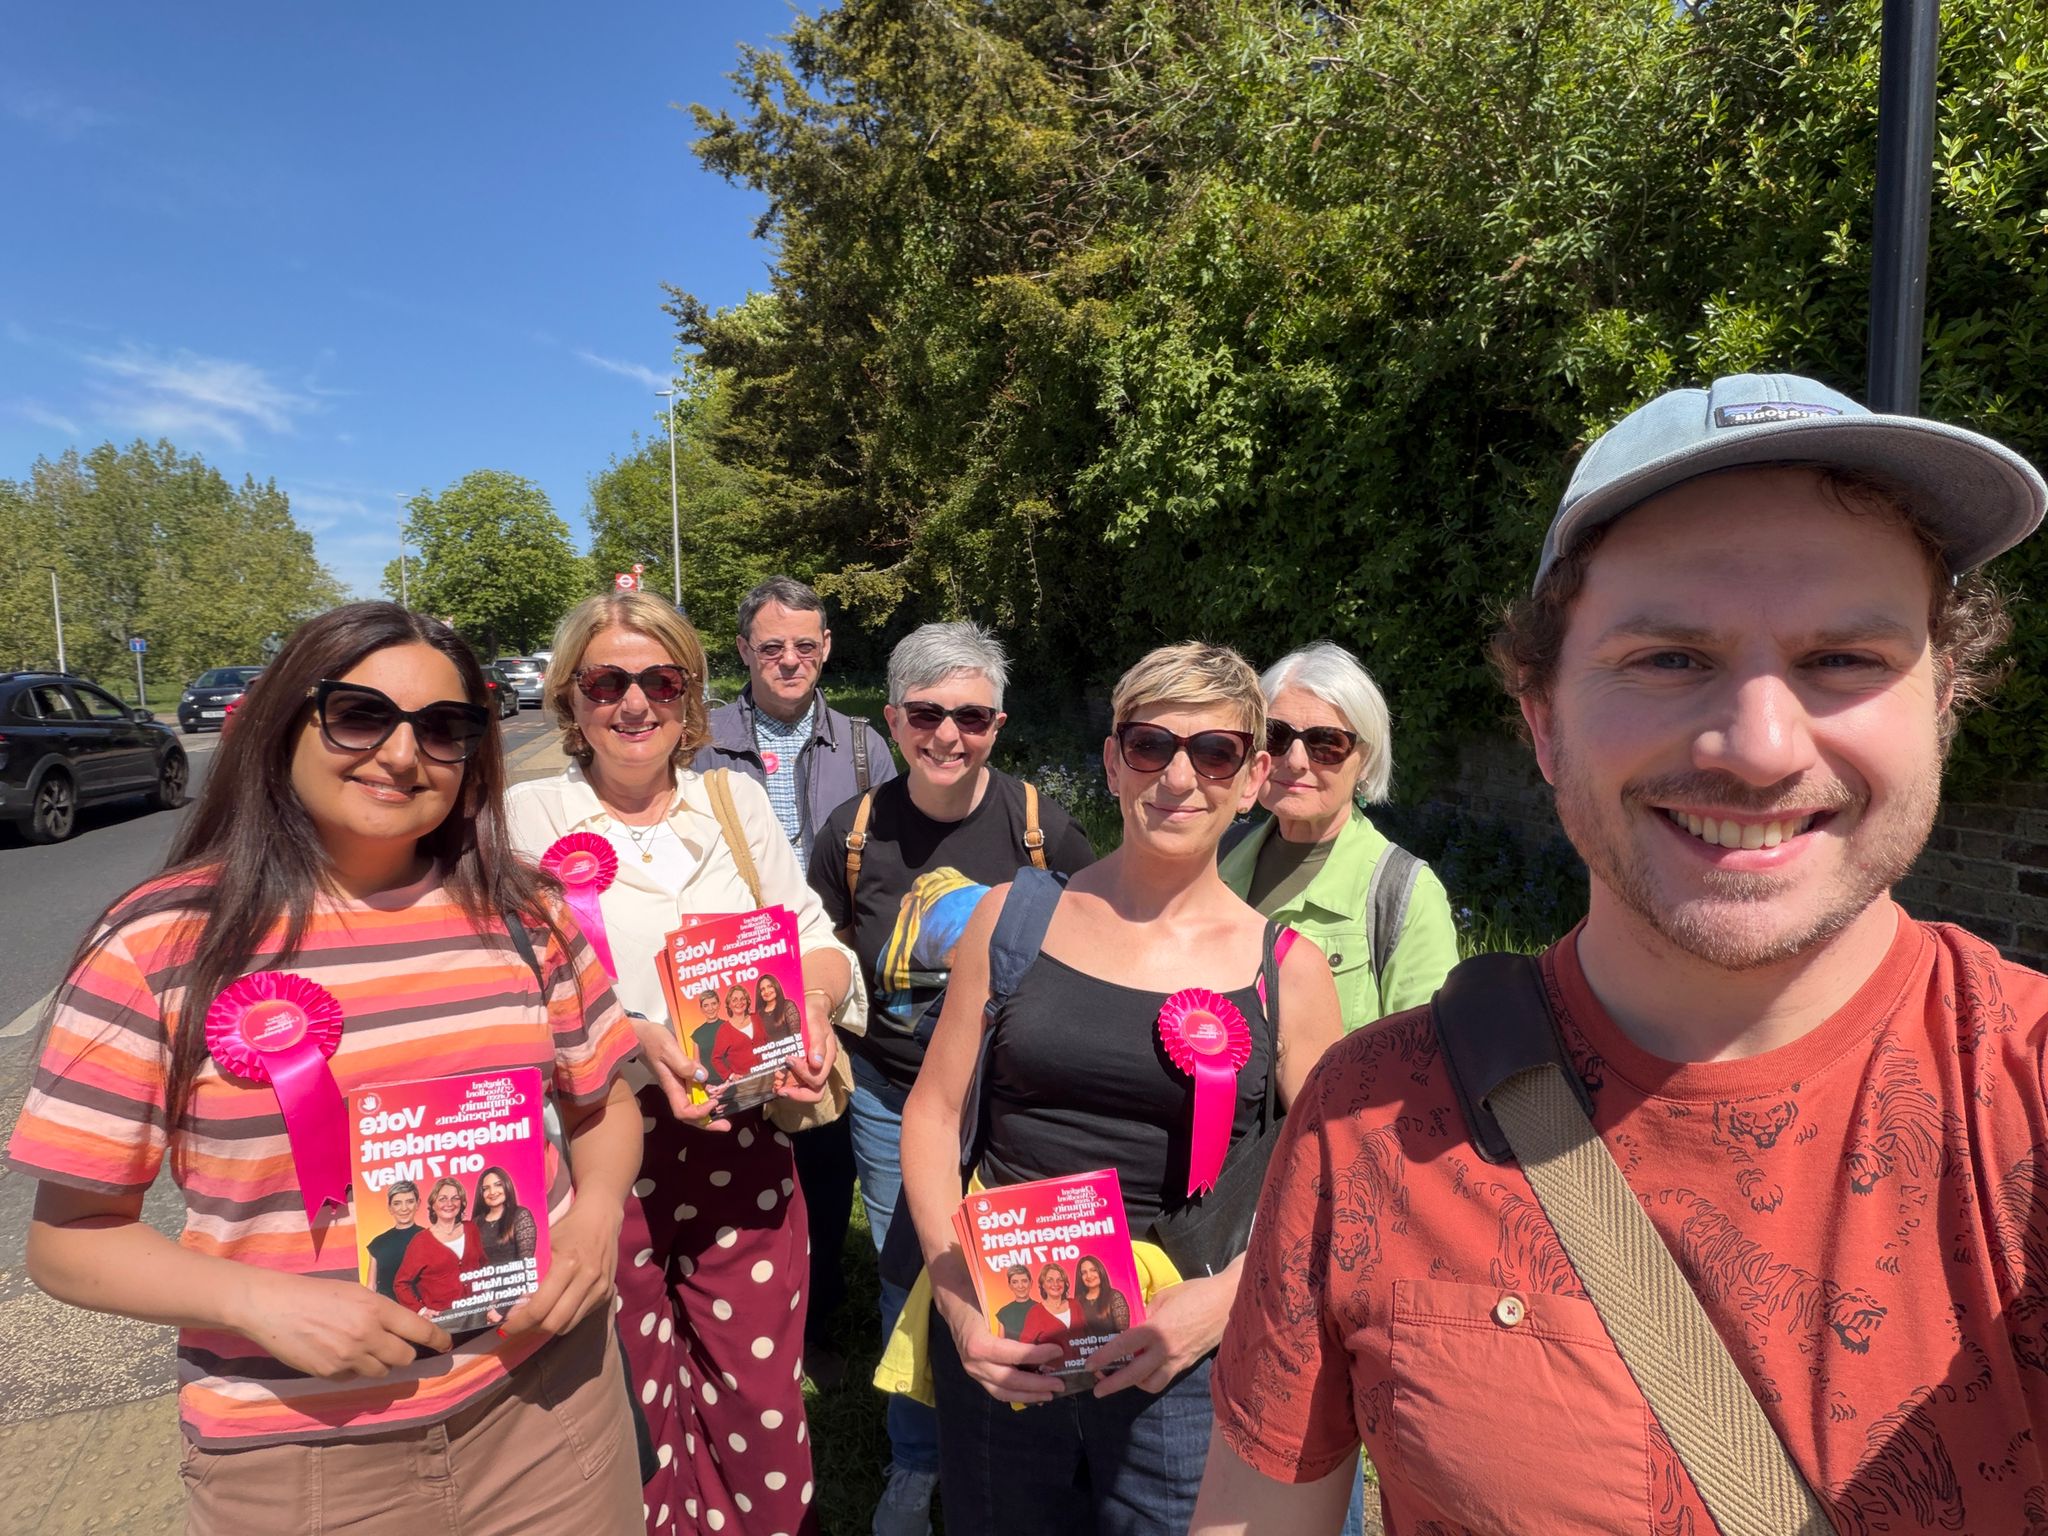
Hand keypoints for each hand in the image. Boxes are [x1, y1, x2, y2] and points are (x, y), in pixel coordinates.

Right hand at [236, 1269, 451, 1380]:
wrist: (273, 1307)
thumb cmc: (315, 1293)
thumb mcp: (355, 1293)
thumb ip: (379, 1311)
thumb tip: (401, 1328)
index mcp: (377, 1309)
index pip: (418, 1330)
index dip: (437, 1339)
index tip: (446, 1345)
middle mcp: (368, 1335)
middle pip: (405, 1358)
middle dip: (403, 1354)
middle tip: (394, 1347)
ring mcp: (349, 1357)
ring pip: (381, 1372)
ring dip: (378, 1364)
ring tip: (360, 1348)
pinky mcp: (330, 1374)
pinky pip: (353, 1377)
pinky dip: (351, 1369)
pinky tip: (335, 1353)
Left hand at [499, 1196, 621, 1339]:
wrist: (602, 1218)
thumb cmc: (568, 1228)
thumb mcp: (544, 1243)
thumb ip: (530, 1270)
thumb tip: (508, 1298)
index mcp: (567, 1264)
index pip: (539, 1307)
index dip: (519, 1322)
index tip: (505, 1326)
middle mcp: (586, 1279)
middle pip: (554, 1323)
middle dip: (531, 1329)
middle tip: (516, 1326)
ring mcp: (600, 1288)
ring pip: (568, 1325)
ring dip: (548, 1326)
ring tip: (534, 1319)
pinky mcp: (607, 1294)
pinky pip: (580, 1316)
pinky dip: (565, 1317)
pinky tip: (556, 1307)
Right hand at [631, 1011, 730, 1131]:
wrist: (639, 1034)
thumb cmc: (651, 1040)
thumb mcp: (668, 1048)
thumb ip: (683, 1063)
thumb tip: (702, 1077)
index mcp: (670, 1086)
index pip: (683, 1110)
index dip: (699, 1113)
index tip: (714, 1102)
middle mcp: (675, 1089)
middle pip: (689, 1114)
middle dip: (707, 1122)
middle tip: (726, 1125)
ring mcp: (678, 1084)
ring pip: (692, 1106)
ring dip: (708, 1114)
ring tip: (725, 1116)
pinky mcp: (681, 1076)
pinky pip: (694, 1093)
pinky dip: (705, 1099)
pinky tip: (717, 1096)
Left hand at [776, 993, 839, 1104]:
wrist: (812, 1009)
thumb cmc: (814, 1015)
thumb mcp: (817, 1024)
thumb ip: (818, 1043)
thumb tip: (816, 1064)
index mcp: (828, 1057)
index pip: (818, 1077)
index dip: (803, 1073)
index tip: (788, 1060)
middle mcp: (822, 1067)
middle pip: (816, 1092)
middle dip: (798, 1093)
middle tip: (780, 1089)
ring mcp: (814, 1069)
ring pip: (808, 1091)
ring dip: (793, 1092)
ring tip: (778, 1088)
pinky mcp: (805, 1068)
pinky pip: (800, 1083)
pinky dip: (790, 1085)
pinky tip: (778, 1081)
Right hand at [935, 1283, 1063, 1403]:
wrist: (954, 1306)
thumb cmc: (975, 1299)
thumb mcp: (992, 1302)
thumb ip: (1014, 1312)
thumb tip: (1049, 1315)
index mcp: (979, 1344)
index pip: (1011, 1355)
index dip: (1036, 1355)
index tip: (1057, 1351)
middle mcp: (975, 1363)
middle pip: (1008, 1380)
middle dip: (1036, 1385)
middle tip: (1060, 1383)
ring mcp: (974, 1371)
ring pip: (1002, 1392)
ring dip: (1028, 1396)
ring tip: (1049, 1394)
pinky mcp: (977, 1375)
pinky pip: (997, 1390)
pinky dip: (1017, 1395)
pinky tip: (1034, 1394)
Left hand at [1089, 1276, 1230, 1395]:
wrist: (1228, 1301)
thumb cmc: (1195, 1293)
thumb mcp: (1164, 1297)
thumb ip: (1146, 1313)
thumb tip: (1130, 1324)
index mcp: (1157, 1329)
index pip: (1124, 1347)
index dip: (1104, 1357)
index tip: (1089, 1364)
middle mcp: (1166, 1350)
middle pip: (1135, 1375)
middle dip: (1114, 1384)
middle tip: (1098, 1389)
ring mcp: (1179, 1360)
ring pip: (1152, 1384)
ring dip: (1135, 1384)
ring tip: (1124, 1377)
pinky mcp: (1188, 1363)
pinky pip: (1166, 1377)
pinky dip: (1152, 1377)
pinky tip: (1145, 1368)